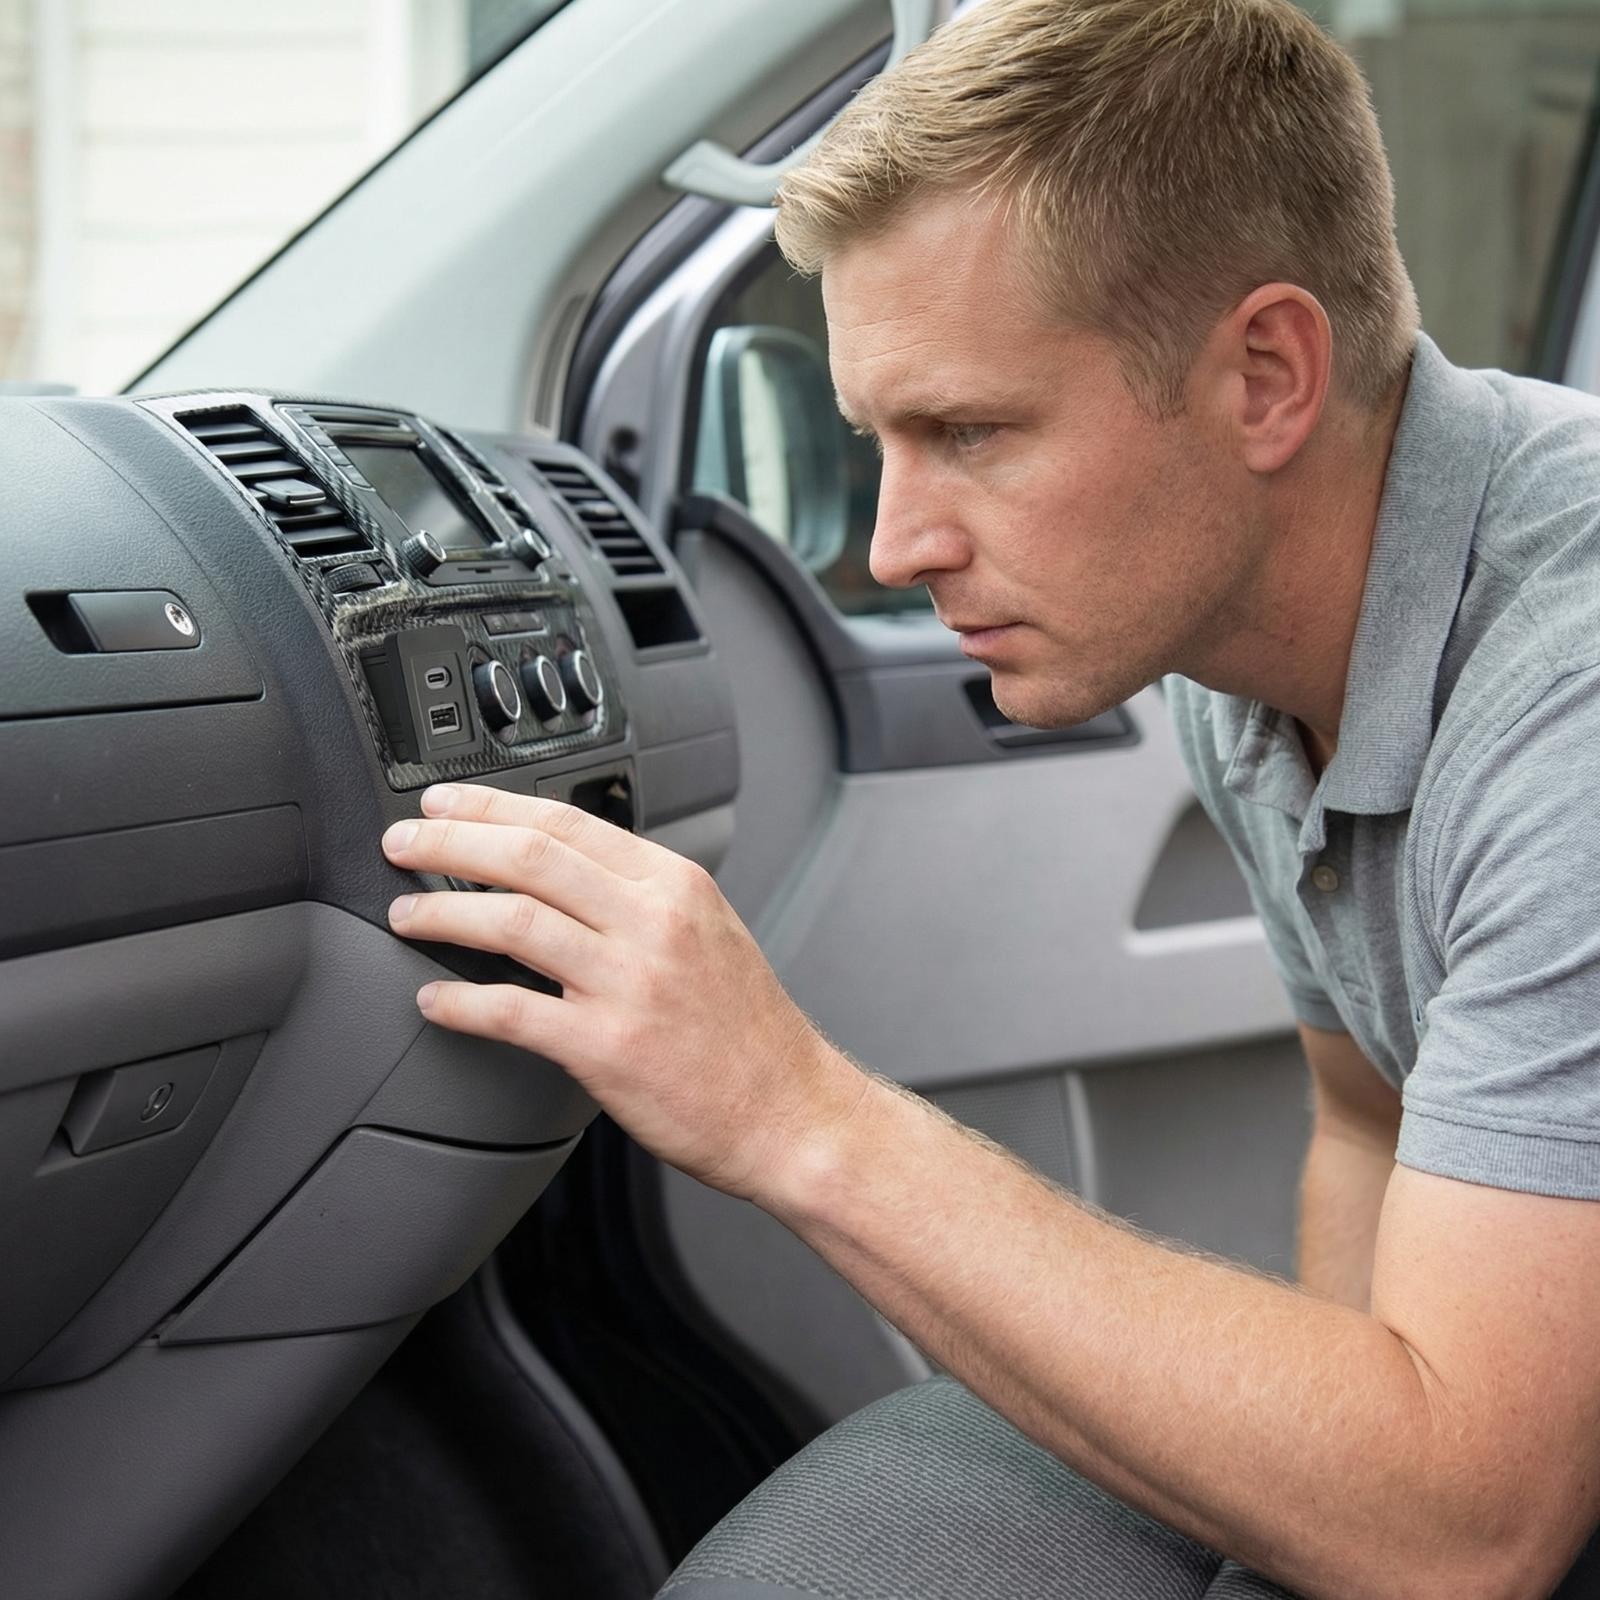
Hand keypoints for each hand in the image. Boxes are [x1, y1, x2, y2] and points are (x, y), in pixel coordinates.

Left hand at [380, 784, 869, 1200]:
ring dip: (441, 912)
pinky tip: (432, 1000)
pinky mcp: (608, 1048)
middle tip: (401, 843)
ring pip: (512, 921)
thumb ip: (639, 896)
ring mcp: (630, 983)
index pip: (566, 821)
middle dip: (449, 841)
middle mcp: (653, 923)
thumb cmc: (746, 1030)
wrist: (789, 1111)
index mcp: (675, 885)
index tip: (442, 803)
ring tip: (405, 914)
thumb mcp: (708, 931)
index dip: (489, 806)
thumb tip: (557, 871)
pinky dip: (459, 1003)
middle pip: (529, 856)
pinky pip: (512, 1011)